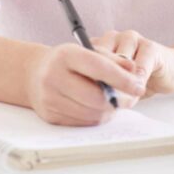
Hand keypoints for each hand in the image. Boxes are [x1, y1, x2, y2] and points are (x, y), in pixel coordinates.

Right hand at [24, 43, 146, 125]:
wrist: (34, 74)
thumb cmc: (67, 61)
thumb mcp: (88, 51)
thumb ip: (113, 59)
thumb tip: (133, 70)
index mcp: (66, 55)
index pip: (99, 68)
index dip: (122, 79)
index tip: (139, 86)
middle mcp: (54, 76)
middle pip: (96, 97)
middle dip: (119, 100)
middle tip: (131, 98)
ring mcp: (50, 98)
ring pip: (92, 113)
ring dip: (110, 110)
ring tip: (115, 102)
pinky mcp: (50, 116)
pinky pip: (83, 122)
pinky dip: (97, 117)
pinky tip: (99, 108)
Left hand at [92, 29, 173, 98]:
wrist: (168, 72)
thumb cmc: (135, 81)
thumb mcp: (113, 85)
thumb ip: (101, 85)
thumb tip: (89, 100)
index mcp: (97, 45)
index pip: (84, 60)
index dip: (85, 80)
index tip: (88, 99)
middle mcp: (112, 37)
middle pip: (100, 60)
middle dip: (104, 83)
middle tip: (107, 102)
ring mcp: (131, 38)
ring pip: (119, 63)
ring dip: (121, 84)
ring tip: (124, 100)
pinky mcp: (149, 46)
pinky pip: (139, 66)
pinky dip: (137, 82)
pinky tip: (138, 90)